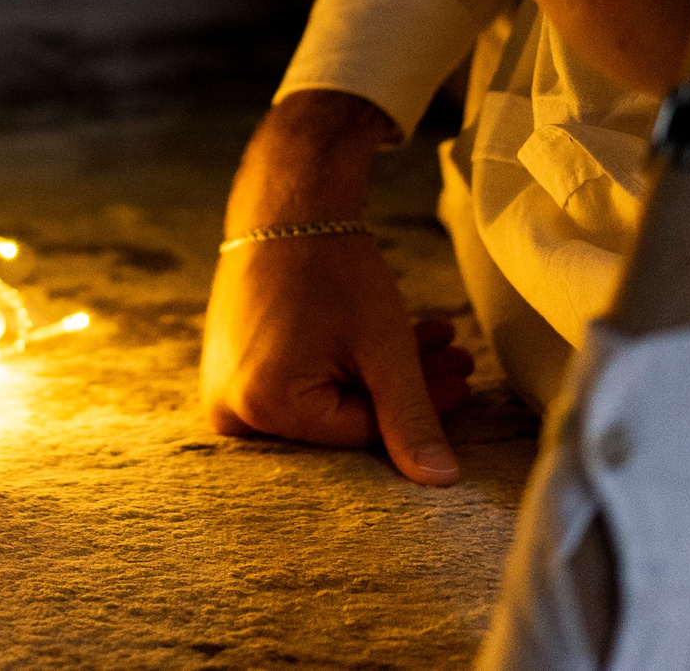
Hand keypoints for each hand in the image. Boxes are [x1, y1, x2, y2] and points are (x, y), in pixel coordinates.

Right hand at [200, 90, 470, 484]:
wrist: (285, 206)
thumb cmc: (334, 269)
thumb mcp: (383, 347)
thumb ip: (412, 417)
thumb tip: (443, 483)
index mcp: (262, 406)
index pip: (359, 432)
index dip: (420, 409)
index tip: (464, 383)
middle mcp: (231, 406)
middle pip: (342, 417)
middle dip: (406, 388)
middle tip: (457, 359)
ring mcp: (225, 387)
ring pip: (327, 397)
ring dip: (383, 374)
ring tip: (434, 339)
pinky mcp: (232, 367)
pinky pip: (300, 381)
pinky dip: (348, 363)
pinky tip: (395, 339)